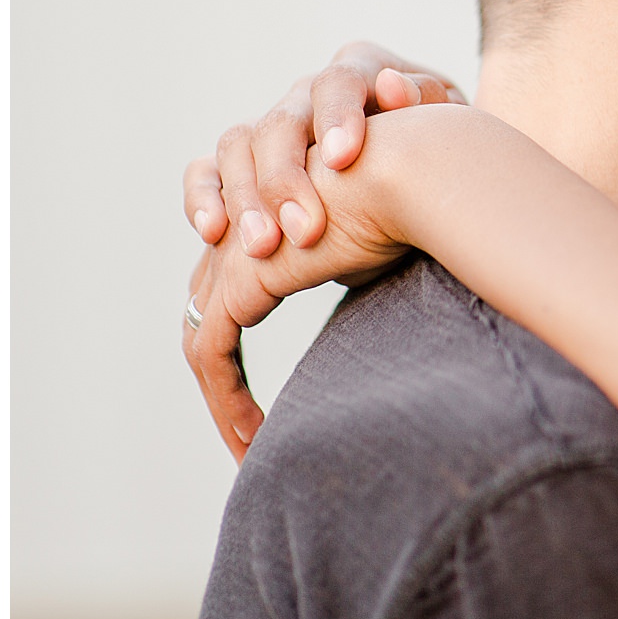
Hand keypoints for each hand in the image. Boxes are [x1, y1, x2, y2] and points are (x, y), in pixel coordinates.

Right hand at [182, 40, 463, 258]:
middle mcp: (307, 94)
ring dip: (246, 199)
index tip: (343, 161)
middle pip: (280, 122)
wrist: (421, 165)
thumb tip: (394, 87)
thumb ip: (429, 101)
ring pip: (237, 147)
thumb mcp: (450, 121)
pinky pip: (206, 171)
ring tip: (264, 247)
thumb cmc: (440, 142)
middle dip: (286, 179)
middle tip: (305, 232)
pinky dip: (203, 197)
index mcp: (359, 72)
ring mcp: (272, 125)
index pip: (339, 83)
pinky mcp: (243, 160)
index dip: (336, 118)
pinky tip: (214, 232)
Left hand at [182, 136, 412, 461]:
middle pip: (207, 314)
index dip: (240, 342)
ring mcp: (235, 253)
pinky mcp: (241, 278)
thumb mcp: (373, 247)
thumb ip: (352, 267)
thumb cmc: (413, 199)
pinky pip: (213, 349)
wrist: (411, 172)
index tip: (267, 399)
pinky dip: (227, 397)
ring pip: (204, 338)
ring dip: (225, 401)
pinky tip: (255, 436)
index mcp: (269, 219)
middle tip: (249, 436)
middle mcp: (242, 231)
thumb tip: (373, 300)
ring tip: (251, 446)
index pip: (229, 290)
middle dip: (222, 380)